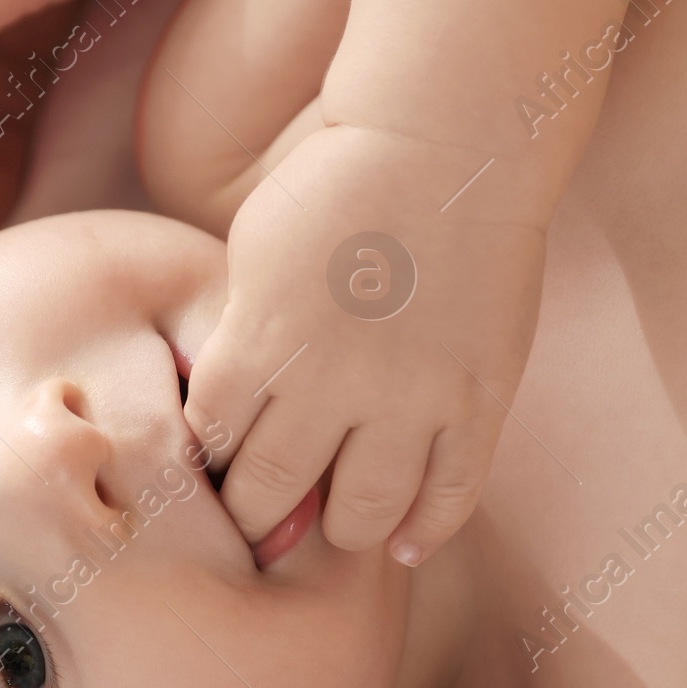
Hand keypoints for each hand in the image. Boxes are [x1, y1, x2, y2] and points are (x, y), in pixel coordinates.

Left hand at [184, 127, 546, 562]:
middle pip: (273, 492)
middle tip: (259, 525)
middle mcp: (329, 384)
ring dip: (340, 531)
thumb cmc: (339, 182)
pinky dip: (424, 531)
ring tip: (333, 531)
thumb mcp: (253, 250)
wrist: (447, 140)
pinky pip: (451, 493)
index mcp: (259, 344)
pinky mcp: (476, 399)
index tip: (217, 475)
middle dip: (256, 517)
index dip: (210, 467)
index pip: (212, 445)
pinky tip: (402, 547)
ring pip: (363, 510)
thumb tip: (227, 401)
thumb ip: (242, 333)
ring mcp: (410, 397)